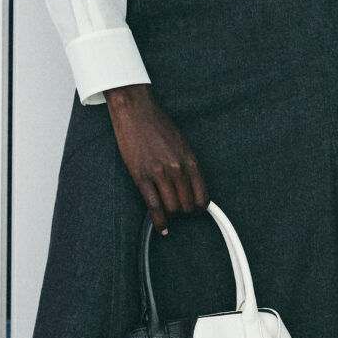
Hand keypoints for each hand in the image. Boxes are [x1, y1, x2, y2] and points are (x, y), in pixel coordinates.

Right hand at [105, 83, 207, 233]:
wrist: (135, 110)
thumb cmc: (157, 124)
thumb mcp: (181, 143)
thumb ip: (187, 164)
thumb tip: (191, 184)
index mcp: (190, 159)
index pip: (202, 195)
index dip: (200, 208)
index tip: (196, 211)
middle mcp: (177, 168)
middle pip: (187, 205)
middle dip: (184, 212)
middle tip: (179, 212)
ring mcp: (159, 173)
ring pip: (172, 208)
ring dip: (171, 215)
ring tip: (168, 215)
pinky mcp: (141, 176)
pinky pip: (153, 206)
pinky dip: (158, 221)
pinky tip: (161, 227)